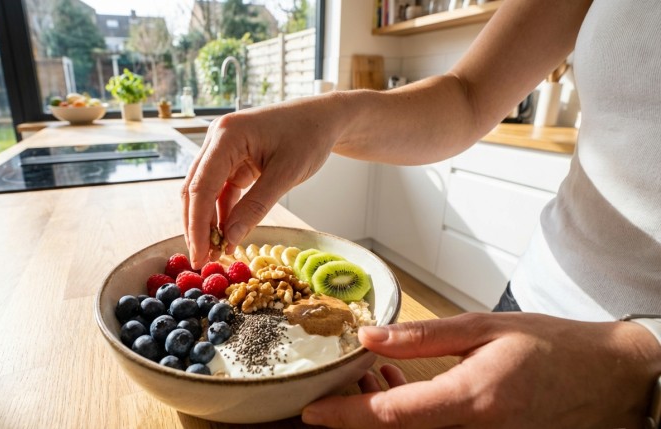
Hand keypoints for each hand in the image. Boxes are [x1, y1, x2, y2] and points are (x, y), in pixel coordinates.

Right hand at [181, 96, 343, 268]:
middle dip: (196, 226)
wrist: (324, 118)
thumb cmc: (310, 136)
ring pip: (204, 191)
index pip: (201, 186)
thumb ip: (256, 207)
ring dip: (207, 222)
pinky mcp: (232, 159)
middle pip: (195, 189)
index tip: (199, 255)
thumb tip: (229, 239)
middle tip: (201, 261)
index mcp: (227, 135)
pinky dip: (222, 213)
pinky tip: (226, 235)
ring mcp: (223, 148)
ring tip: (213, 252)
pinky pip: (220, 189)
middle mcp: (217, 139)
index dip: (197, 225)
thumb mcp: (286, 174)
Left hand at [302, 313, 660, 428]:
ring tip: (371, 372)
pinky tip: (399, 380)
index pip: (394, 414)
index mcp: (473, 399)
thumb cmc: (552, 347)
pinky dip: (409, 410)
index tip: (312, 413)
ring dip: (383, 408)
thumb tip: (371, 336)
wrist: (606, 378)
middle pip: (399, 428)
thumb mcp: (484, 328)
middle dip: (360, 409)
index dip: (347, 416)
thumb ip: (423, 338)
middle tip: (343, 379)